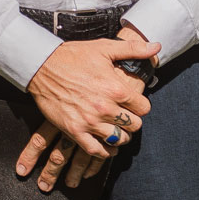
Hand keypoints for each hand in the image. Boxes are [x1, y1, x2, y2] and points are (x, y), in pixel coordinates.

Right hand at [23, 34, 156, 167]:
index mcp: (116, 89)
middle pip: (133, 125)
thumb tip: (157, 46)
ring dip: (121, 137)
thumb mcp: (106, 48)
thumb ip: (134, 49)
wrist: (41, 66)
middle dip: (133, 121)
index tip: (136, 105)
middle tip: (128, 118)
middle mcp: (104, 108)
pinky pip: (94, 149)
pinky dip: (103, 152)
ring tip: (120, 131)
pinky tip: (107, 148)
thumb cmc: (74, 56)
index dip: (142, 106)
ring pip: (117, 139)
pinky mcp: (72, 130)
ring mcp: (88, 121)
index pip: (144, 108)